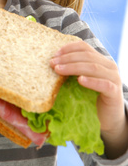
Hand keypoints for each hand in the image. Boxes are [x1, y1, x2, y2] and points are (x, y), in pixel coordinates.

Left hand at [50, 41, 127, 157]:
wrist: (107, 118)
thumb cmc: (90, 98)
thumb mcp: (80, 80)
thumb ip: (72, 71)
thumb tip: (50, 63)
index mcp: (99, 59)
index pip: (84, 47)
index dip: (68, 48)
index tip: (54, 54)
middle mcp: (108, 65)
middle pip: (87, 56)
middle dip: (67, 59)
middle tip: (52, 64)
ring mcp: (114, 78)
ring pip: (93, 67)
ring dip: (74, 67)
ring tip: (59, 70)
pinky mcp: (115, 92)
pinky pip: (104, 84)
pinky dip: (91, 81)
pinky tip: (80, 80)